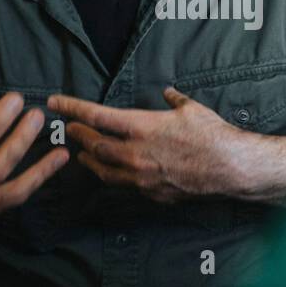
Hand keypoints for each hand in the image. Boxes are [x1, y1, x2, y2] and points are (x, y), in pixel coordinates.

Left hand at [48, 87, 243, 202]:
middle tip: (69, 129)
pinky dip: (113, 175)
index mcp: (141, 127)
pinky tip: (112, 172)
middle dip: (78, 135)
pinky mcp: (151, 193)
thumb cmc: (213, 135)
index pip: (96, 116)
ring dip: (90, 159)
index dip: (72, 108)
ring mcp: (141, 176)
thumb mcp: (191, 109)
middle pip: (94, 145)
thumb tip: (168, 93)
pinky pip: (124, 185)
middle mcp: (135, 153)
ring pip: (103, 170)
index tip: (55, 102)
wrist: (230, 168)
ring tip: (82, 153)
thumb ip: (174, 101)